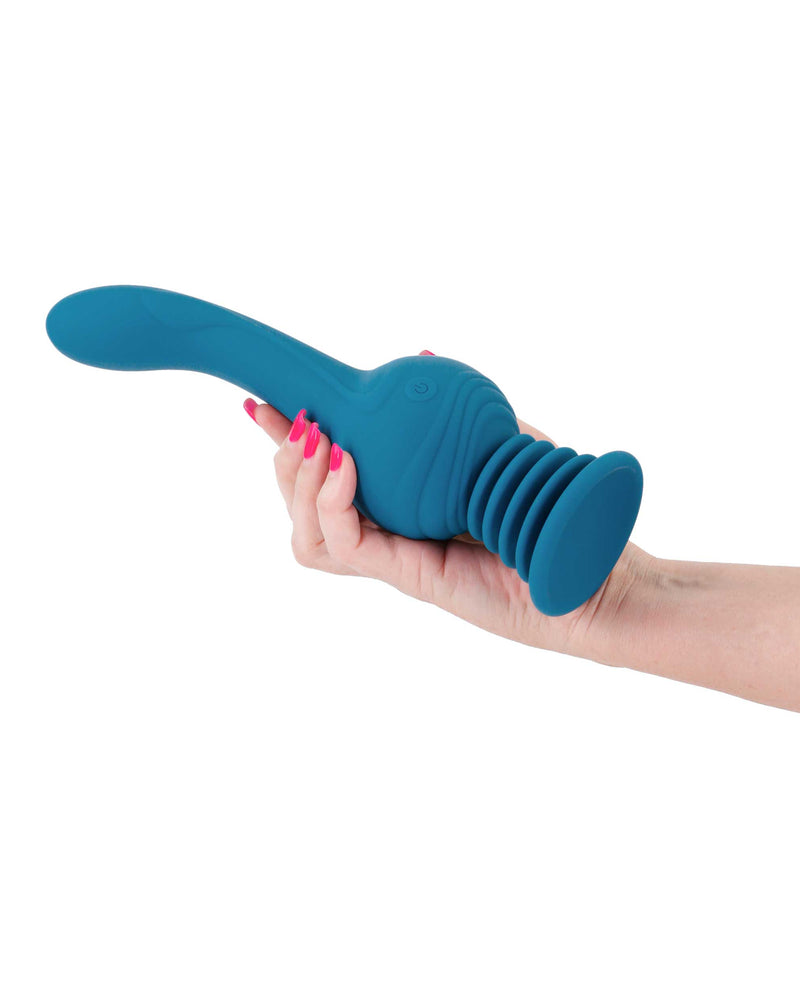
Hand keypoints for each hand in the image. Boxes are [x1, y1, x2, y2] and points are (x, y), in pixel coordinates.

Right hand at [241, 393, 656, 661]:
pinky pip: (347, 542)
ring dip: (296, 483)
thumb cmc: (553, 510)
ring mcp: (396, 561)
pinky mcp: (410, 578)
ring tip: (314, 440)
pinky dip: (331, 500)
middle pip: (302, 510)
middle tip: (293, 418)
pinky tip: (343, 461)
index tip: (264, 402)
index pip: (325, 480)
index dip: (289, 445)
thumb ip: (456, 409)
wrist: (594, 568)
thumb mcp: (498, 442)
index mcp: (400, 507)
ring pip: (308, 535)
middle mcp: (390, 537)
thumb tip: (421, 350)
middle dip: (283, 460)